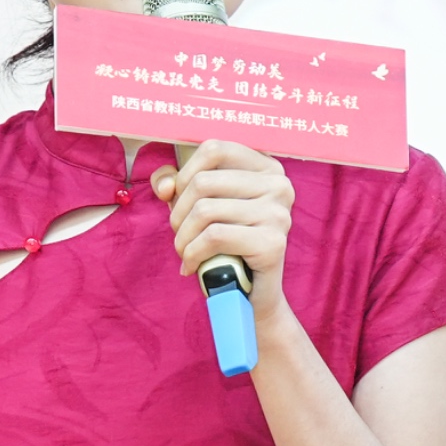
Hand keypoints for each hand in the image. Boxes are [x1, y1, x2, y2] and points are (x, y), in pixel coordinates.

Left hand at [151, 139, 293, 316]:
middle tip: (181, 235)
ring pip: (205, 210)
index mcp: (267, 168)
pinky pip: (214, 237)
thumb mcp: (198, 206)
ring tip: (185, 252)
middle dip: (178, 213)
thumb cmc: (224, 246)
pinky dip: (192, 253)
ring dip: (183, 237)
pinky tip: (192, 265)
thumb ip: (176, 184)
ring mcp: (279, 214)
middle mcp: (279, 185)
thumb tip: (166, 186)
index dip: (185, 173)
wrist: (251, 295)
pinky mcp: (272, 243)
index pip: (214, 149)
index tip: (179, 200)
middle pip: (203, 182)